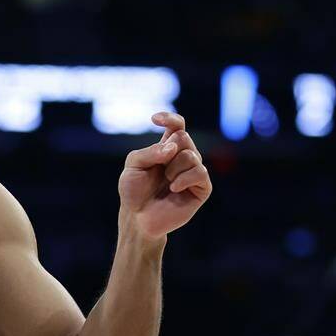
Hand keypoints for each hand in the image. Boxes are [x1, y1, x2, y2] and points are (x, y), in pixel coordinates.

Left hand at [118, 112, 211, 240]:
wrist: (138, 217)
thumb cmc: (134, 191)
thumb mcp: (133, 166)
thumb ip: (148, 152)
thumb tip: (172, 147)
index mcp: (167, 148)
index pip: (177, 125)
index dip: (170, 118)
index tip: (154, 119)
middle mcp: (183, 157)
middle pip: (184, 137)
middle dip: (168, 151)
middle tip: (159, 169)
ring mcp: (194, 171)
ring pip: (190, 155)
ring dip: (173, 168)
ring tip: (166, 182)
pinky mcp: (202, 187)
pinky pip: (200, 172)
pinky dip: (184, 179)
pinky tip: (173, 188)